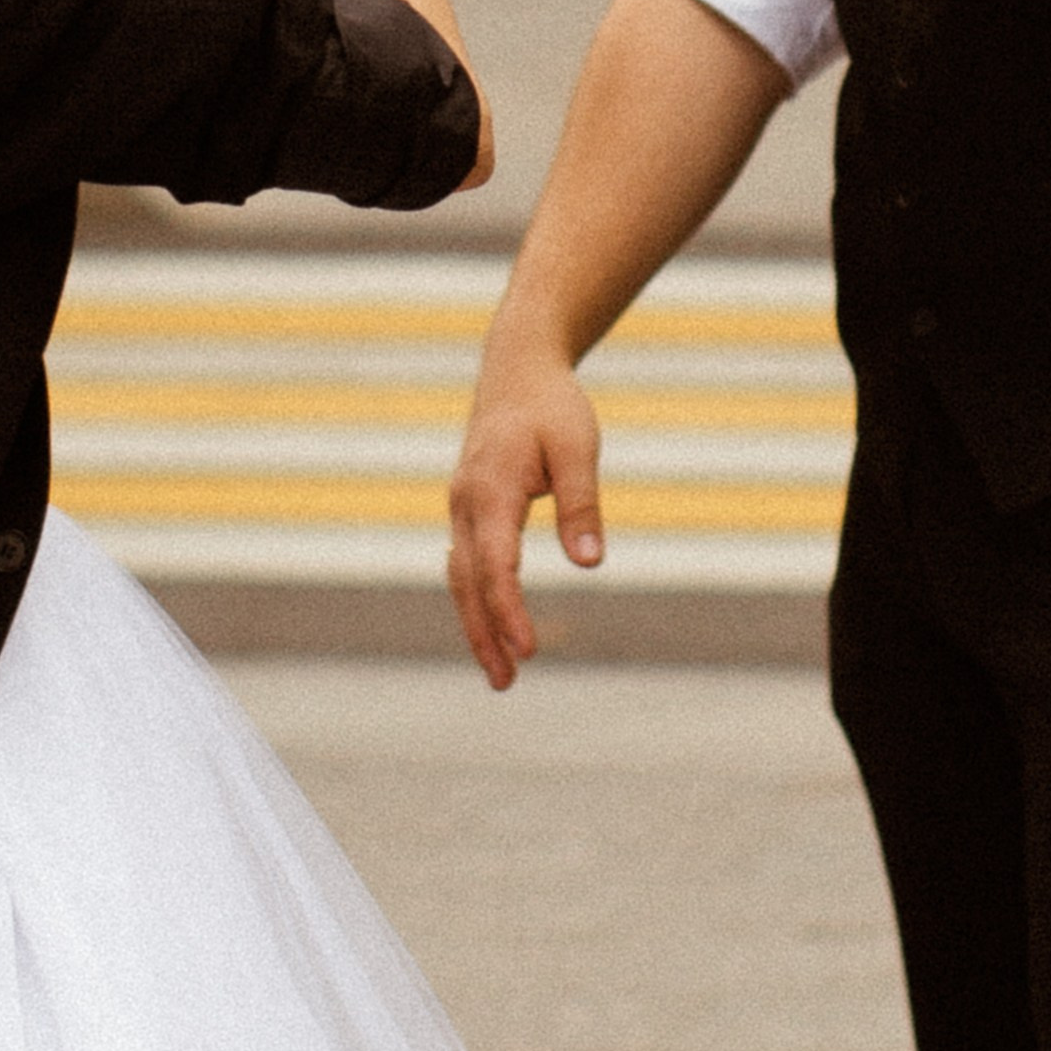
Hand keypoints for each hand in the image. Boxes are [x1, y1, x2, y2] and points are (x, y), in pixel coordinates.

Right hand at [448, 349, 605, 688]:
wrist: (517, 368)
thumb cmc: (552, 407)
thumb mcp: (578, 447)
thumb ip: (581, 505)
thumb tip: (590, 564)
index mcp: (491, 489)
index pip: (495, 564)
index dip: (508, 610)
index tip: (529, 649)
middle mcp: (465, 502)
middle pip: (467, 581)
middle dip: (484, 634)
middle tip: (506, 683)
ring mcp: (461, 506)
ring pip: (460, 576)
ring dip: (477, 625)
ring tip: (501, 674)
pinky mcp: (469, 508)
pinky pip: (465, 563)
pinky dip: (476, 599)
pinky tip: (491, 627)